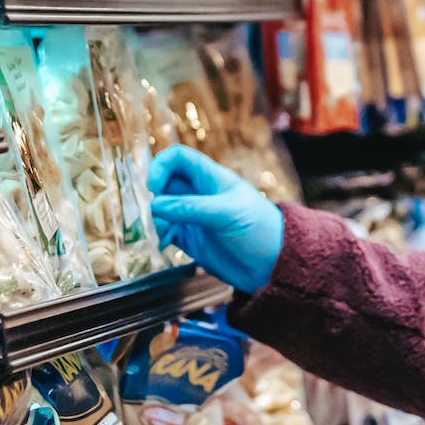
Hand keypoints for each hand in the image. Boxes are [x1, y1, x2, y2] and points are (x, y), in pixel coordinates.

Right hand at [147, 145, 283, 292]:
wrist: (274, 265)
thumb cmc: (260, 230)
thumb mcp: (227, 214)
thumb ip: (190, 208)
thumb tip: (154, 205)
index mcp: (212, 179)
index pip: (179, 158)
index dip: (161, 166)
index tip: (153, 187)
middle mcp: (200, 194)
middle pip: (164, 183)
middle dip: (152, 196)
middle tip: (151, 214)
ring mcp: (194, 216)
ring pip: (161, 209)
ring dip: (153, 219)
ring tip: (161, 234)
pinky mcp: (191, 239)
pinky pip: (165, 231)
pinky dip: (158, 236)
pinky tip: (164, 245)